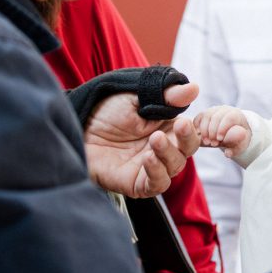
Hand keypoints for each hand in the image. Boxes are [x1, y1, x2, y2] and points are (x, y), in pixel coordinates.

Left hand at [83, 81, 199, 197]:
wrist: (77, 126)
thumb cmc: (105, 110)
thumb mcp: (136, 96)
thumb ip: (164, 95)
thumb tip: (194, 88)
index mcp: (167, 127)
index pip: (191, 132)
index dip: (192, 129)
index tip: (184, 121)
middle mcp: (163, 148)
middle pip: (187, 151)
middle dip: (185, 140)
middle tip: (175, 127)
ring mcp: (151, 167)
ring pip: (174, 168)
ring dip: (168, 155)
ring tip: (154, 140)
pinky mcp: (136, 183)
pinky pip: (156, 184)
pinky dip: (156, 173)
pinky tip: (147, 158)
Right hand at [193, 105, 251, 157]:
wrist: (234, 131)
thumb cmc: (238, 138)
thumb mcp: (241, 145)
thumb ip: (235, 150)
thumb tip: (227, 153)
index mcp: (237, 115)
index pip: (229, 118)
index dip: (223, 128)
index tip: (219, 139)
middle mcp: (225, 110)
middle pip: (216, 116)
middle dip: (212, 131)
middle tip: (212, 144)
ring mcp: (215, 110)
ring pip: (207, 115)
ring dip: (204, 130)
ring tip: (206, 142)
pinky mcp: (206, 113)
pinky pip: (199, 116)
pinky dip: (197, 126)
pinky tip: (198, 136)